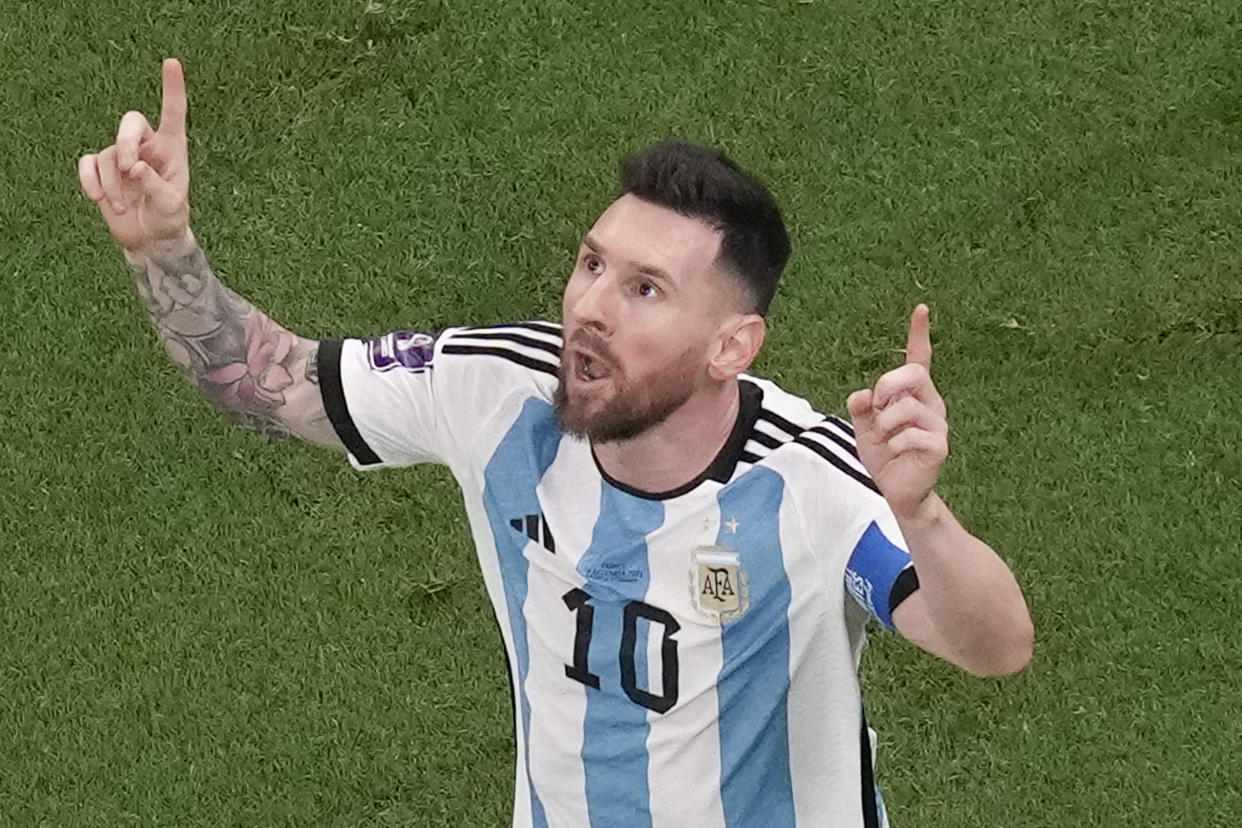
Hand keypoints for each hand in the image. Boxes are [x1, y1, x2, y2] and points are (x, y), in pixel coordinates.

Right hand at [78, 58, 189, 252]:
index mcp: (173, 149)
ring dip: (113, 183)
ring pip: (108, 154)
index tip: (172, 63)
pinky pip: (88, 164)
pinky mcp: (102, 170)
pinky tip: (97, 198)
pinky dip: (90, 181)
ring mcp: (122, 156)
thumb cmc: (169, 218)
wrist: (151, 240)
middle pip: (130, 123)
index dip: (172, 88)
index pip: (173, 113)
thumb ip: (156, 186)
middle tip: (129, 168)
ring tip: (123, 206)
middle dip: (126, 141)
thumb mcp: (171, 206)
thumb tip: (134, 167)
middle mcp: (147, 147)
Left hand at [846, 304, 948, 520]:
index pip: (919, 358)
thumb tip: (863, 395)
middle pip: (911, 374)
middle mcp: (930, 403)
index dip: (919, 334)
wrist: (896, 491)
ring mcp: (937, 424)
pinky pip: (910, 435)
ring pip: (906, 408)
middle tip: (877, 408)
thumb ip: (860, 407)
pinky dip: (894, 445)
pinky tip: (897, 453)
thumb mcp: (863, 427)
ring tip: (886, 439)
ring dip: (885, 425)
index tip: (921, 309)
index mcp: (913, 394)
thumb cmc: (884, 455)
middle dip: (887, 386)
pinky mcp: (939, 445)